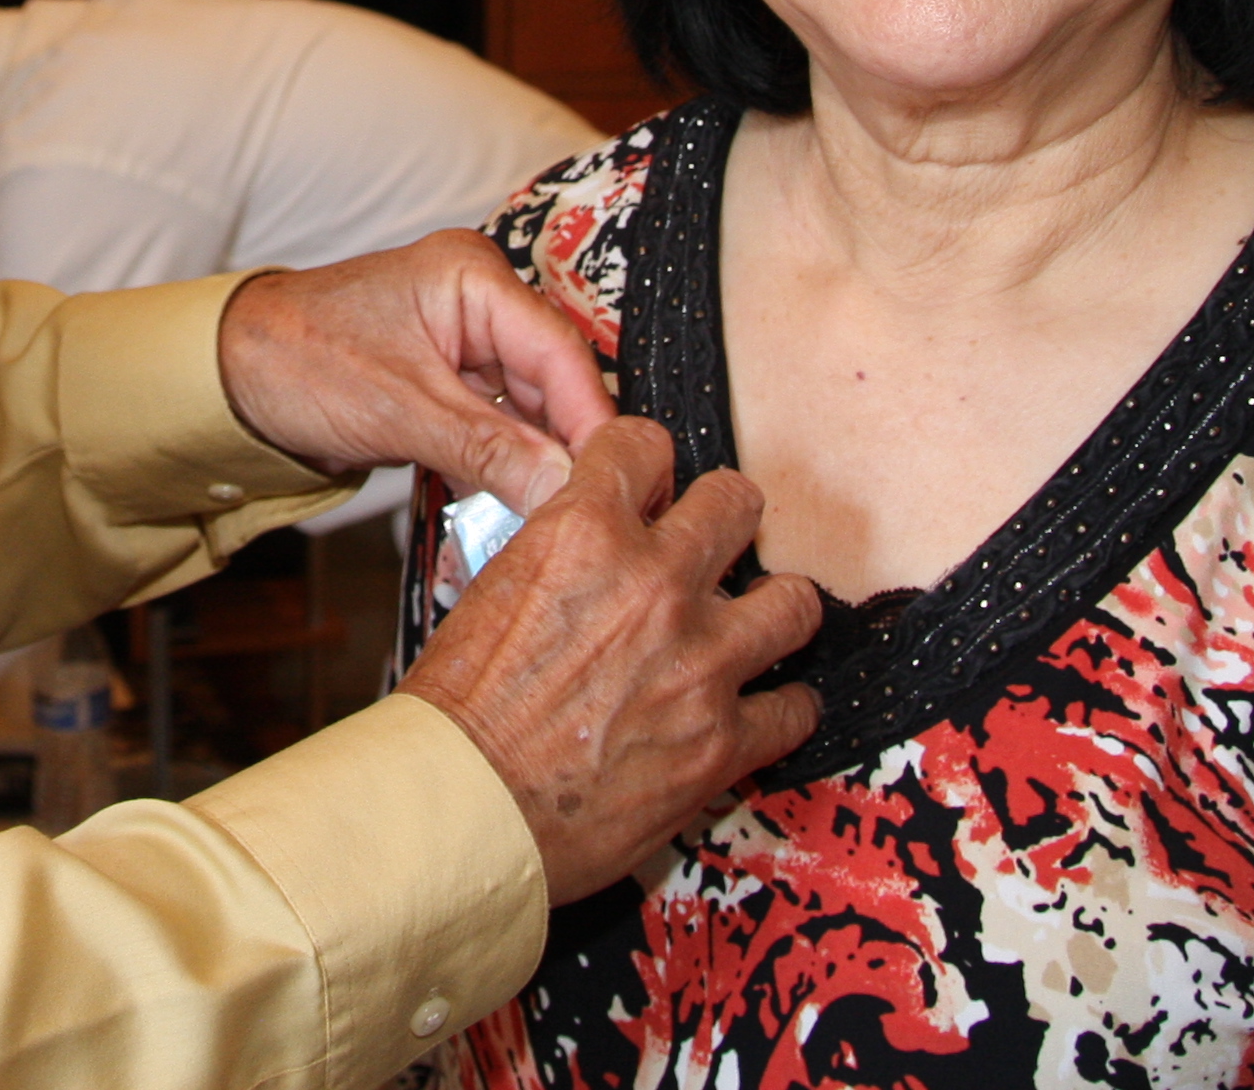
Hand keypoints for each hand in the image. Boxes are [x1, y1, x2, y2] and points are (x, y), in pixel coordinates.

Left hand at [215, 232, 615, 514]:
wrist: (225, 376)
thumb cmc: (298, 361)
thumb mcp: (400, 410)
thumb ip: (489, 449)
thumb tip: (564, 489)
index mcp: (473, 276)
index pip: (559, 349)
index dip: (592, 418)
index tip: (617, 478)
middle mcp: (480, 300)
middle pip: (554, 379)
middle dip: (569, 444)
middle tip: (592, 510)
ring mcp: (466, 341)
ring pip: (532, 408)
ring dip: (540, 461)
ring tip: (558, 516)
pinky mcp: (450, 381)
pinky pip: (501, 424)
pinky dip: (508, 463)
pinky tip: (520, 505)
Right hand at [398, 416, 820, 903]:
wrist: (464, 810)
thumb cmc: (459, 713)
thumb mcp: (490, 593)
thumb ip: (557, 555)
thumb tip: (586, 544)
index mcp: (583, 535)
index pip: (646, 444)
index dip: (649, 466)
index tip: (652, 490)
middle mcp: (654, 584)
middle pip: (738, 502)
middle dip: (723, 523)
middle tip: (710, 553)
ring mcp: (700, 663)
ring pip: (793, 601)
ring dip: (770, 613)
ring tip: (750, 629)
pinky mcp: (724, 742)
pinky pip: (794, 708)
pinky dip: (779, 710)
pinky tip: (756, 710)